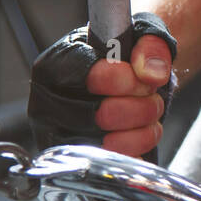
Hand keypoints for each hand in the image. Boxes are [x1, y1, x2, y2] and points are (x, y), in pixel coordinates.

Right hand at [28, 12, 177, 156]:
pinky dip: (139, 149)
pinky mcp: (77, 160)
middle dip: (140, 106)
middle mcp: (49, 102)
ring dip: (143, 129)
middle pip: (100, 115)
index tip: (141, 77)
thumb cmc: (127, 55)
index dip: (123, 80)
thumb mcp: (145, 35)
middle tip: (149, 94)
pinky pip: (115, 164)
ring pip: (109, 145)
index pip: (84, 76)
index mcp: (55, 65)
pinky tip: (140, 131)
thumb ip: (152, 46)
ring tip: (147, 111)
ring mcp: (59, 135)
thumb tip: (150, 72)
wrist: (130, 76)